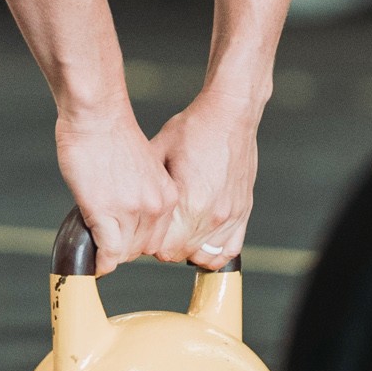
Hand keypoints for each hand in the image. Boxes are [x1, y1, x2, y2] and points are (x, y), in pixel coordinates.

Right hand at [55, 100, 187, 273]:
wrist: (97, 116)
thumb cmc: (112, 135)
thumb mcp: (143, 169)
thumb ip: (143, 195)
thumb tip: (130, 217)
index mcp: (168, 194)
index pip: (158, 237)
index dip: (137, 240)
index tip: (122, 237)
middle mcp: (156, 205)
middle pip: (143, 248)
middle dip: (123, 247)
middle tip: (104, 238)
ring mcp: (132, 210)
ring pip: (125, 253)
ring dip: (108, 252)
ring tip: (95, 242)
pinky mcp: (106, 212)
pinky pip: (108, 252)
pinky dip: (98, 260)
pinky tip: (90, 259)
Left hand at [156, 89, 261, 267]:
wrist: (230, 114)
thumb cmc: (194, 128)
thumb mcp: (158, 153)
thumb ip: (147, 186)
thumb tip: (128, 204)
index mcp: (189, 203)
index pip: (162, 248)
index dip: (149, 241)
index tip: (145, 228)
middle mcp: (212, 215)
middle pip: (179, 254)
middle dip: (166, 245)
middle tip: (159, 228)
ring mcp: (230, 216)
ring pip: (204, 256)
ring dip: (188, 249)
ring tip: (179, 232)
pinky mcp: (243, 212)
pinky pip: (230, 250)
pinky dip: (215, 251)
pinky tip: (203, 239)